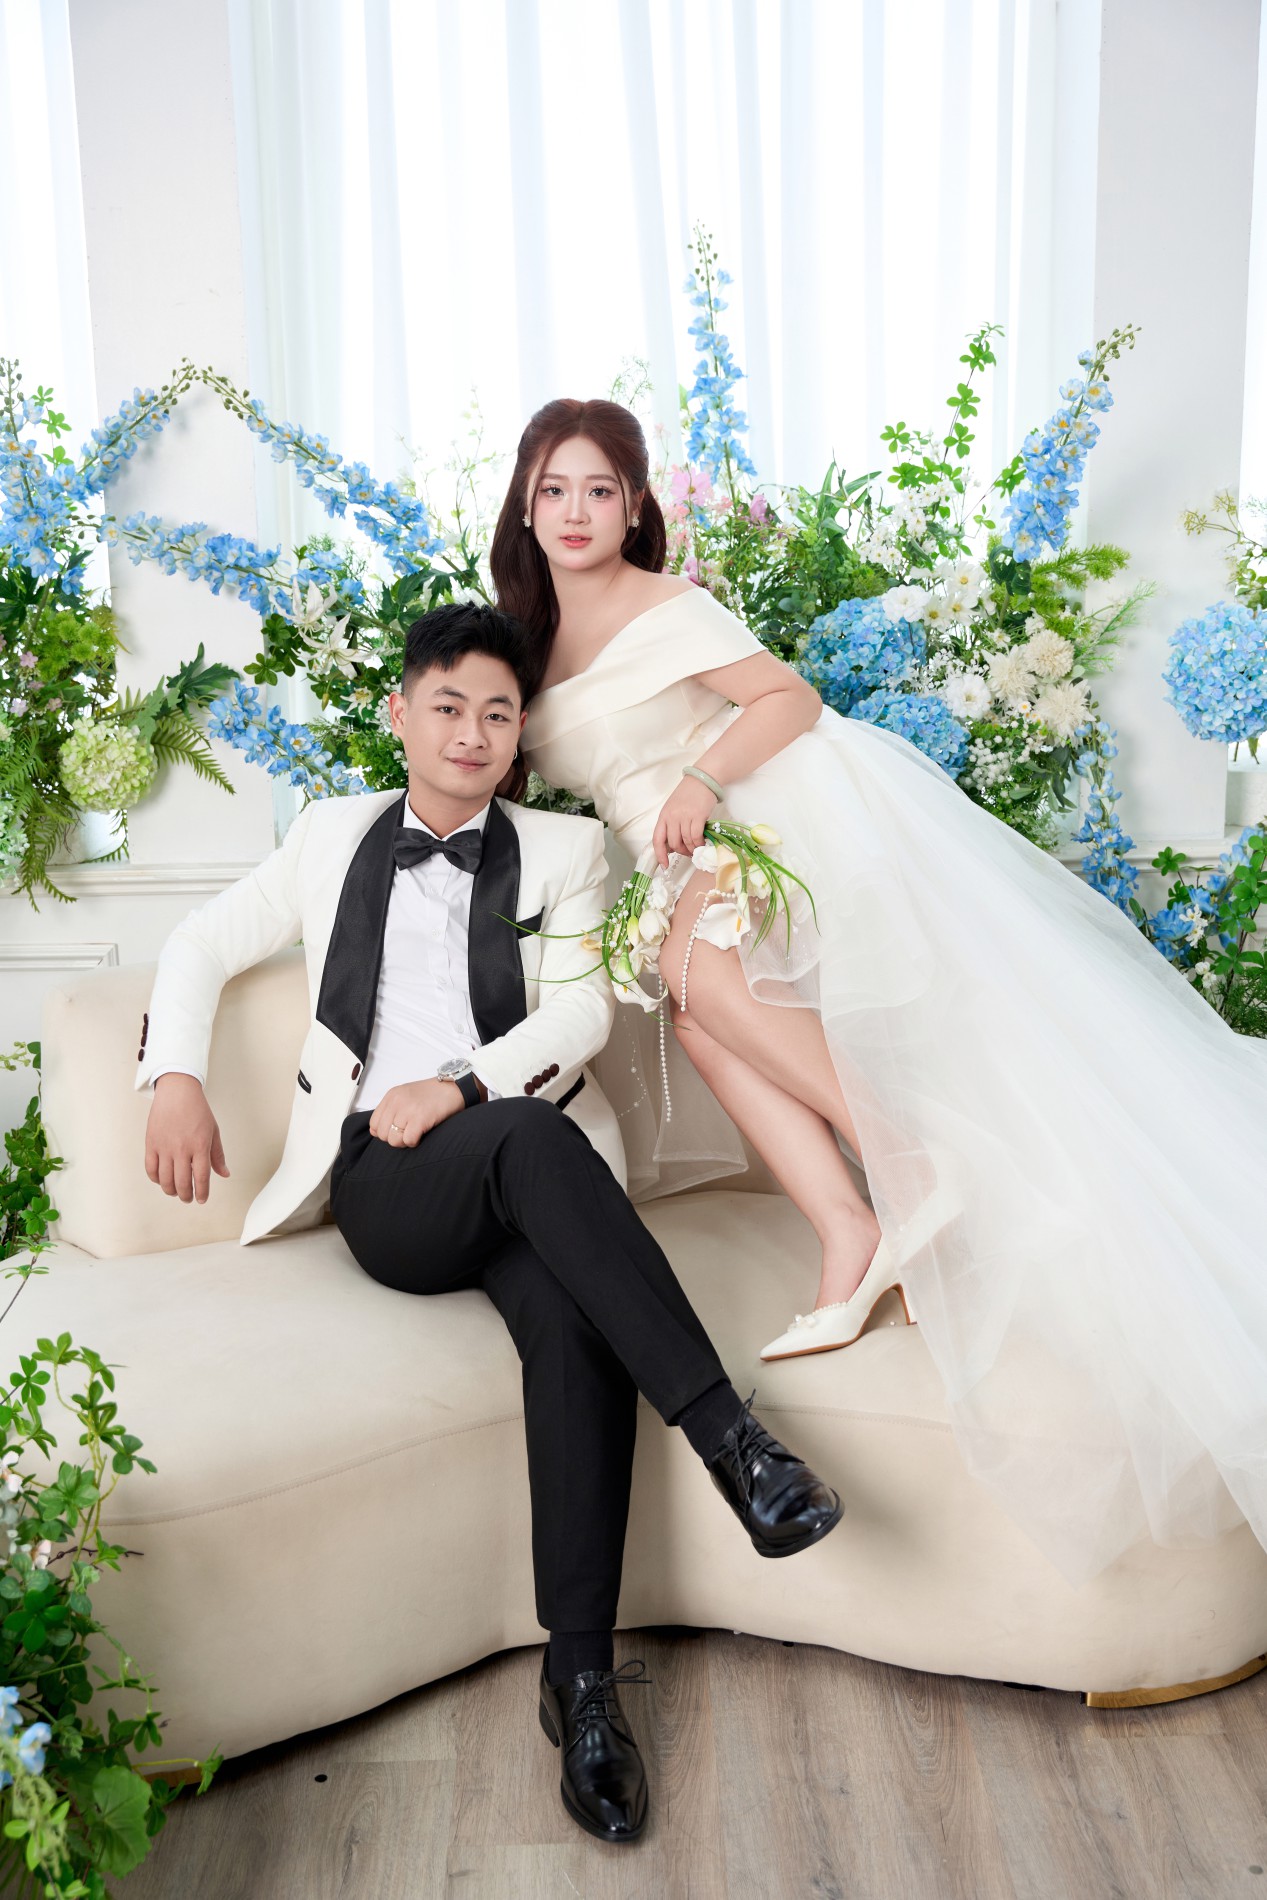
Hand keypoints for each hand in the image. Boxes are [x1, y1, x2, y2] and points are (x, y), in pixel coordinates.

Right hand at [145, 1074, 229, 1203]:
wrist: (177, 1092)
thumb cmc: (198, 1110)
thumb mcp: (213, 1131)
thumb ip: (218, 1155)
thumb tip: (224, 1174)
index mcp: (200, 1146)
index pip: (201, 1177)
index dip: (202, 1192)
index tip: (201, 1199)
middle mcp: (182, 1149)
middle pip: (182, 1182)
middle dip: (186, 1195)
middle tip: (188, 1198)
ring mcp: (164, 1147)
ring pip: (165, 1179)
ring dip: (171, 1190)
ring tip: (176, 1192)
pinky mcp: (151, 1143)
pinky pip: (151, 1168)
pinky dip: (156, 1178)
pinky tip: (162, 1180)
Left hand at [369, 1078, 466, 1147]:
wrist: (455, 1087)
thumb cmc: (433, 1094)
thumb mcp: (406, 1095)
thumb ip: (391, 1110)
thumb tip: (377, 1132)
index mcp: (391, 1096)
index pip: (374, 1124)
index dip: (385, 1132)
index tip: (397, 1130)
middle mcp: (397, 1101)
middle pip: (382, 1134)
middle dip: (395, 1138)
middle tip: (408, 1133)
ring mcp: (408, 1109)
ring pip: (393, 1140)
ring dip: (405, 1141)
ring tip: (416, 1133)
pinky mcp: (420, 1118)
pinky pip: (408, 1140)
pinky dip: (415, 1142)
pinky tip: (422, 1135)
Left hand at [651, 774, 717, 868]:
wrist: (703, 779)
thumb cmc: (688, 794)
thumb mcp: (673, 808)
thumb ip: (670, 825)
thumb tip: (672, 845)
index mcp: (664, 815)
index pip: (657, 839)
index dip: (660, 855)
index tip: (664, 865)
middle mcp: (672, 817)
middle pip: (673, 843)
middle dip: (681, 852)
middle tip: (687, 853)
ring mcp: (685, 816)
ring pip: (686, 841)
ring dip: (692, 849)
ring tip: (696, 848)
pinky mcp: (698, 816)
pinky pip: (697, 836)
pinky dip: (699, 843)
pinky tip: (702, 843)